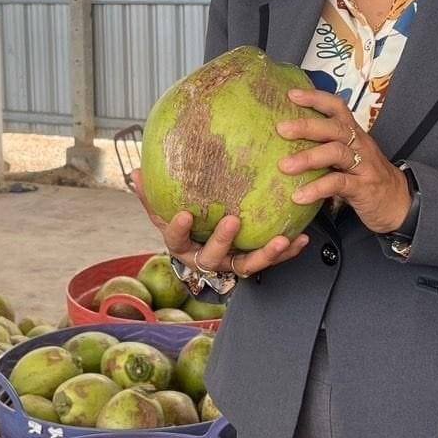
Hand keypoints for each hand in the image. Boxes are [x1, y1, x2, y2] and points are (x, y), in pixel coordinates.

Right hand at [131, 170, 309, 277]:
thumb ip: (151, 195)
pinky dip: (288, 252)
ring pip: (247, 265)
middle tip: (234, 220)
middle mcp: (206, 260)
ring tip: (282, 240)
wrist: (201, 250)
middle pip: (213, 257)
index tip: (184, 214)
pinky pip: (271, 261)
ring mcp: (230, 264)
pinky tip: (302, 238)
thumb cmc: (184, 224)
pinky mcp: (251, 263)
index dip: (179, 229)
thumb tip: (134, 172)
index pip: (176, 240)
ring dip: (265, 254)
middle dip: (223, 240)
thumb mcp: (164, 211)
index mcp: (182, 246)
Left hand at [276, 90, 411, 234]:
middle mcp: (360, 145)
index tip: (292, 94)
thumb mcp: (349, 157)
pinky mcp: (364, 187)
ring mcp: (363, 165)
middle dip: (307, 126)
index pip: (338, 108)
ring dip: (308, 157)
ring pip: (336, 152)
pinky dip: (317, 189)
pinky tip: (299, 196)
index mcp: (354, 134)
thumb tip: (286, 144)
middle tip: (281, 129)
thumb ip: (325, 148)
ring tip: (284, 166)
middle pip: (335, 128)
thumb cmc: (365, 177)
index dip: (316, 98)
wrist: (399, 202)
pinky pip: (338, 184)